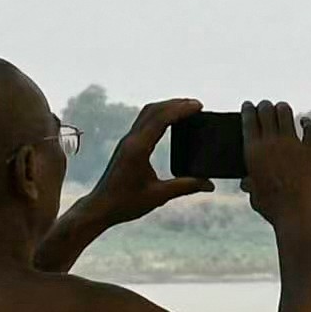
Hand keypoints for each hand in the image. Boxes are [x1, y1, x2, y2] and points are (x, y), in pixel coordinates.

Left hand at [75, 100, 189, 236]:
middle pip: (154, 110)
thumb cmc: (126, 203)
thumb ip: (186, 187)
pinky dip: (159, 115)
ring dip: (167, 107)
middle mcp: (131, 140)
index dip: (181, 109)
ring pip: (147, 113)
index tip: (198, 106)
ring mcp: (127, 141)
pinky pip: (144, 122)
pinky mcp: (127, 145)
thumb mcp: (159, 196)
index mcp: (138, 149)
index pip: (161, 119)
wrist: (100, 207)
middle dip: (176, 104)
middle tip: (197, 105)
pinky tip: (170, 120)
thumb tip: (210, 185)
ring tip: (186, 108)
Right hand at [236, 99, 310, 235]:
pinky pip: (310, 128)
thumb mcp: (254, 194)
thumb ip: (249, 183)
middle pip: (267, 110)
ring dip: (283, 109)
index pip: (249, 119)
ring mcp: (292, 144)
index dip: (248, 108)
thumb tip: (245, 181)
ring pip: (286, 113)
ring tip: (282, 109)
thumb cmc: (271, 208)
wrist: (296, 215)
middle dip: (265, 106)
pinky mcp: (310, 150)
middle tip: (265, 107)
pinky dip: (307, 122)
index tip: (248, 105)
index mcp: (252, 150)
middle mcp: (271, 142)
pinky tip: (305, 121)